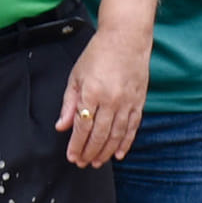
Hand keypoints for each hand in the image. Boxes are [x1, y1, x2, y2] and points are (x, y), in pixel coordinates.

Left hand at [55, 23, 149, 166]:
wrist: (126, 39)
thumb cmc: (97, 55)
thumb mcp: (75, 77)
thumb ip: (69, 104)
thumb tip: (62, 127)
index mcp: (92, 93)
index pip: (83, 127)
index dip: (77, 145)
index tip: (72, 157)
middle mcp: (111, 100)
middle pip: (100, 135)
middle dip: (90, 152)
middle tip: (83, 163)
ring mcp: (127, 102)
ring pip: (117, 135)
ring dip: (106, 152)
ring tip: (97, 163)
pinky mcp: (139, 102)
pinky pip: (133, 127)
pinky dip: (126, 142)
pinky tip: (119, 153)